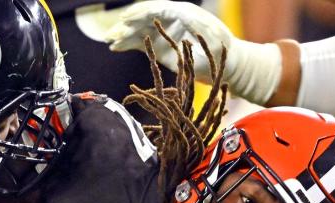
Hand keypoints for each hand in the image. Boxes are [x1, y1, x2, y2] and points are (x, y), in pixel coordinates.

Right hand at [107, 0, 230, 79]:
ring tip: (109, 41)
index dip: (140, 12)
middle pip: (143, 18)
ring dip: (123, 34)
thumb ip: (197, 26)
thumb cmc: (221, 49)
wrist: (224, 62)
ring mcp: (162, 33)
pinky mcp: (158, 46)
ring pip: (138, 30)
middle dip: (127, 24)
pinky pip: (139, 43)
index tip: (126, 19)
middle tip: (113, 33)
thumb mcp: (213, 36)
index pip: (156, 8)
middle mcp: (169, 19)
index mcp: (182, 12)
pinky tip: (115, 47)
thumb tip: (179, 17)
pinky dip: (126, 45)